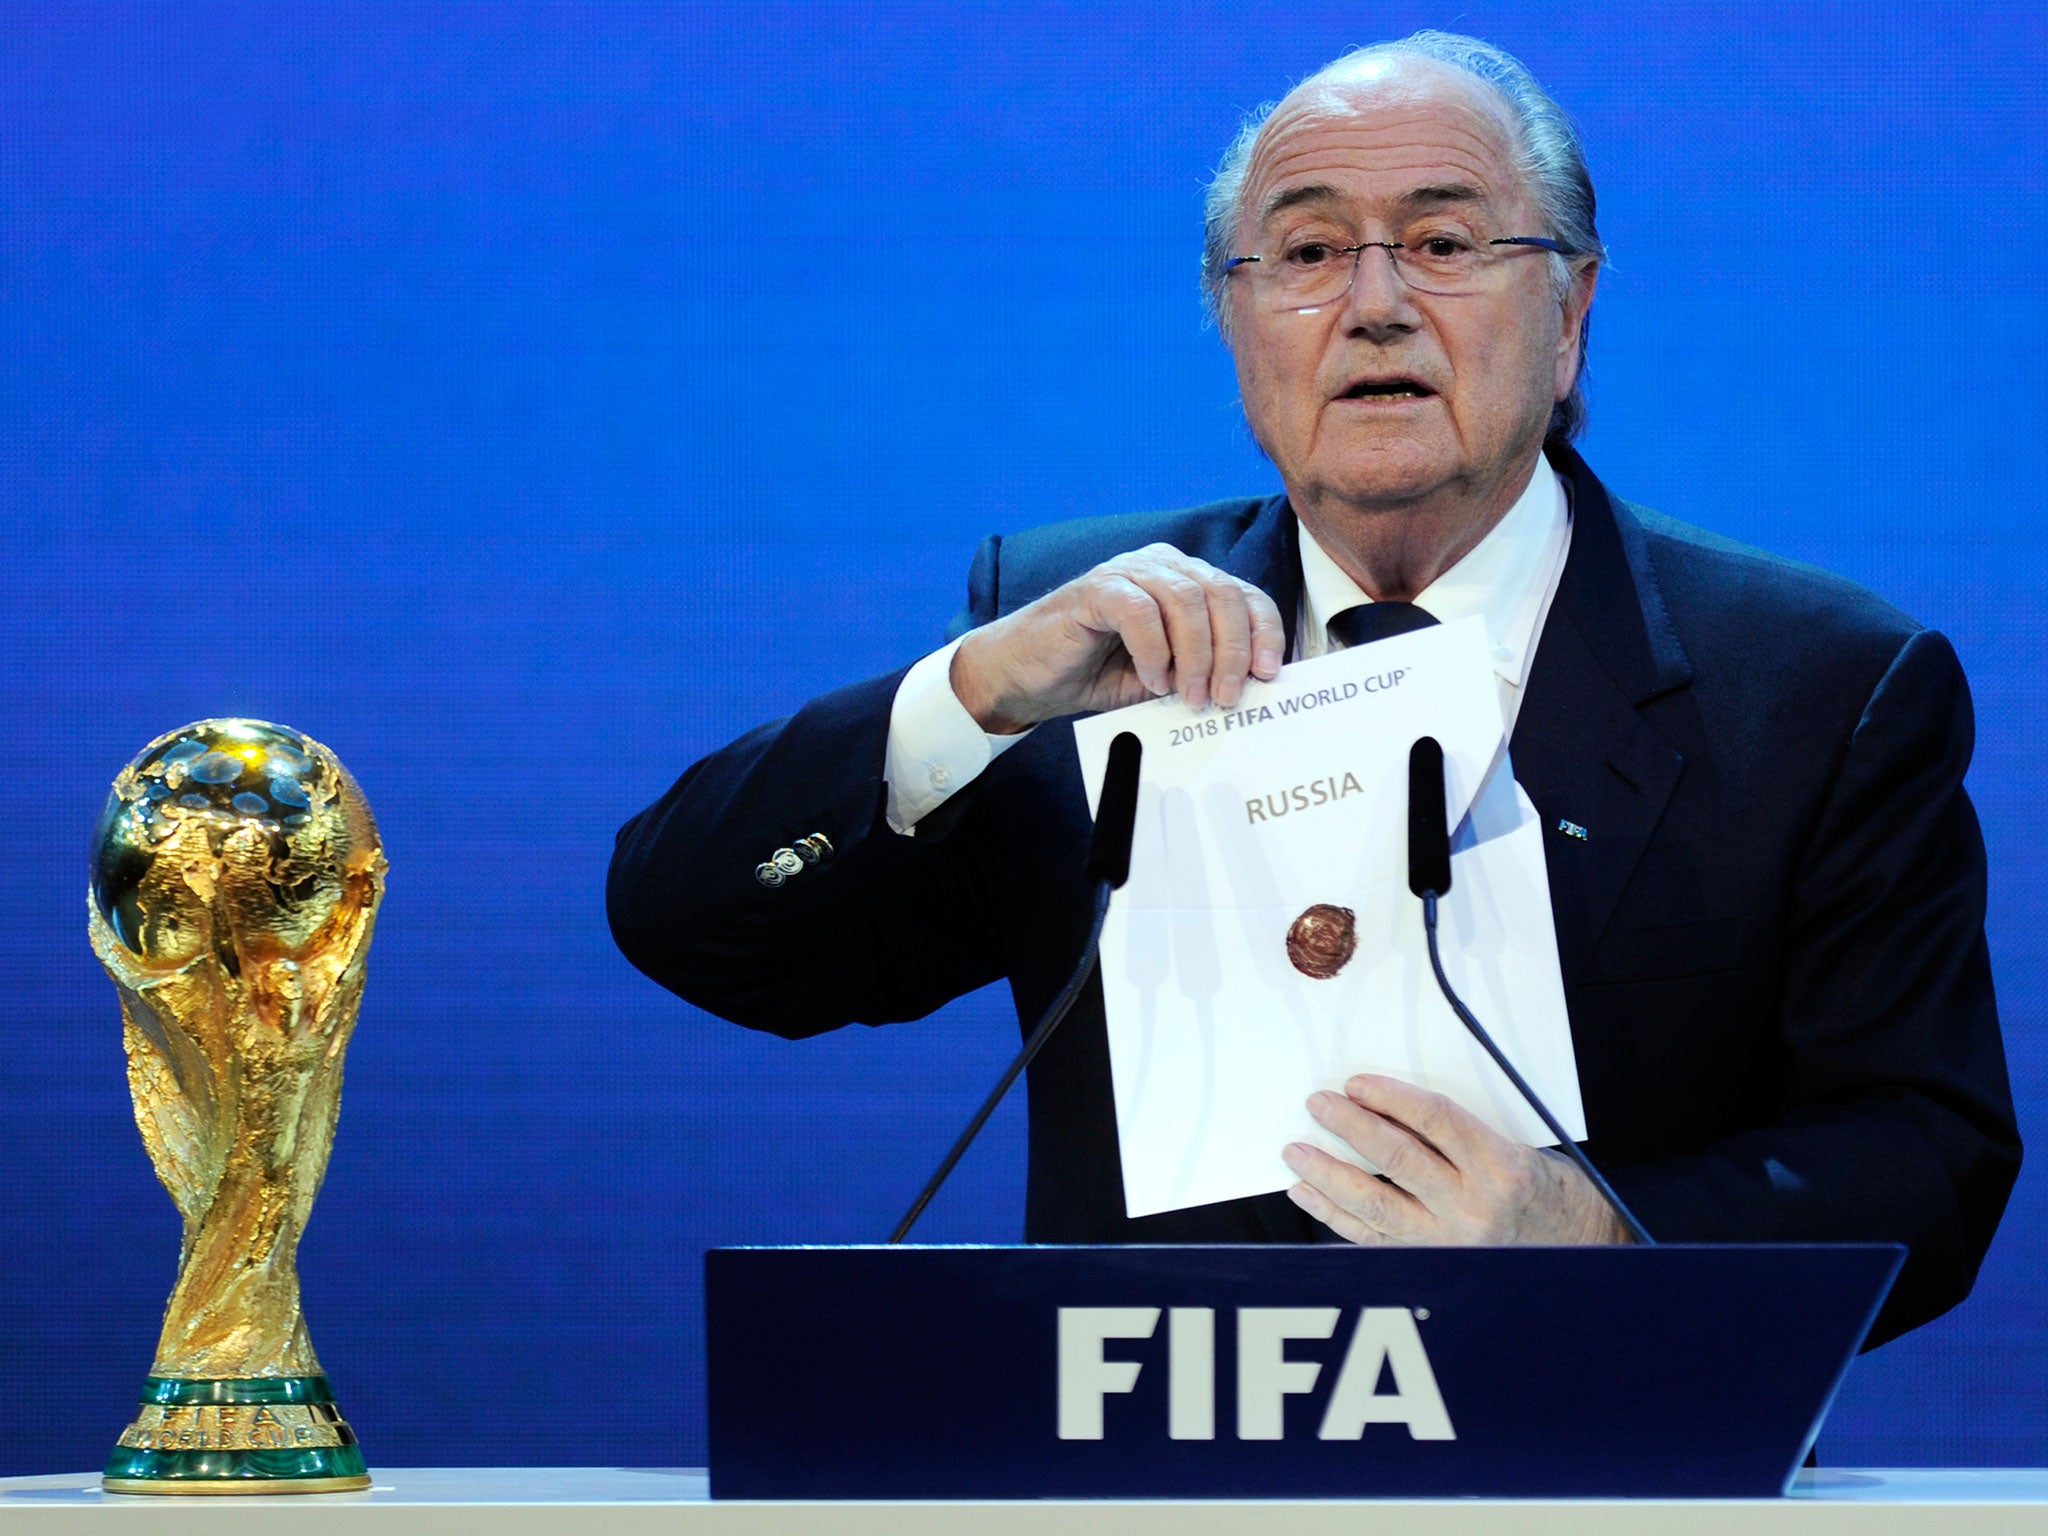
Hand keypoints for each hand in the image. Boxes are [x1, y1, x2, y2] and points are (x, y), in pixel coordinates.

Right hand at [949, 544, 1284, 732]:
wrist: (1030, 676)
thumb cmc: (1099, 674)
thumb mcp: (1168, 677)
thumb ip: (1206, 671)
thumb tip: (1255, 686)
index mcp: (1189, 581)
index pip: (1244, 595)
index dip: (1264, 632)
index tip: (1267, 674)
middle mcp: (1164, 566)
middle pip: (1222, 594)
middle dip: (1232, 651)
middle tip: (1225, 698)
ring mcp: (1129, 571)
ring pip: (1186, 600)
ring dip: (1196, 656)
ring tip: (1190, 697)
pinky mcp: (1096, 588)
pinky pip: (1139, 611)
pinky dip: (1154, 650)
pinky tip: (1152, 680)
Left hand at [1282, 1074, 1631, 1245]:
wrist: (1575, 1251)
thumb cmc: (1544, 1191)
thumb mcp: (1515, 1147)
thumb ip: (1458, 1132)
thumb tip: (1387, 1106)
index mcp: (1501, 1167)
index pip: (1436, 1121)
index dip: (1392, 1098)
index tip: (1357, 1082)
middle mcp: (1473, 1207)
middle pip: (1397, 1159)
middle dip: (1351, 1128)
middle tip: (1318, 1104)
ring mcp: (1448, 1242)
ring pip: (1374, 1204)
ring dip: (1328, 1174)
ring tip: (1296, 1150)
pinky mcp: (1429, 1264)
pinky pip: (1370, 1238)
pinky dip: (1333, 1214)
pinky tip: (1307, 1192)